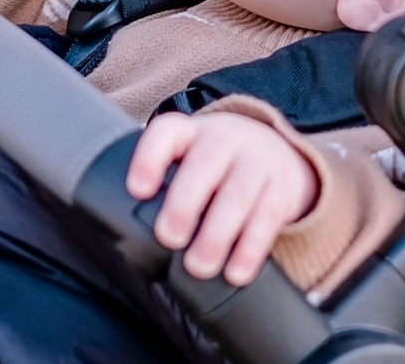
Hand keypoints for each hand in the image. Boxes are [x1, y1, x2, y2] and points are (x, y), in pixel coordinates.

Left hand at [126, 112, 319, 286]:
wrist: (275, 151)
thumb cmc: (216, 164)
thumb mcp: (189, 158)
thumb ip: (163, 182)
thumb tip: (122, 229)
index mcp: (191, 132)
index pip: (167, 133)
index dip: (150, 158)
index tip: (137, 189)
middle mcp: (224, 140)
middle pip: (205, 163)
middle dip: (185, 202)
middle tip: (168, 237)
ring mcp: (257, 161)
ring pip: (238, 193)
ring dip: (217, 233)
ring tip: (199, 266)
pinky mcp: (282, 188)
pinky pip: (268, 217)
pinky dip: (251, 248)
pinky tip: (236, 271)